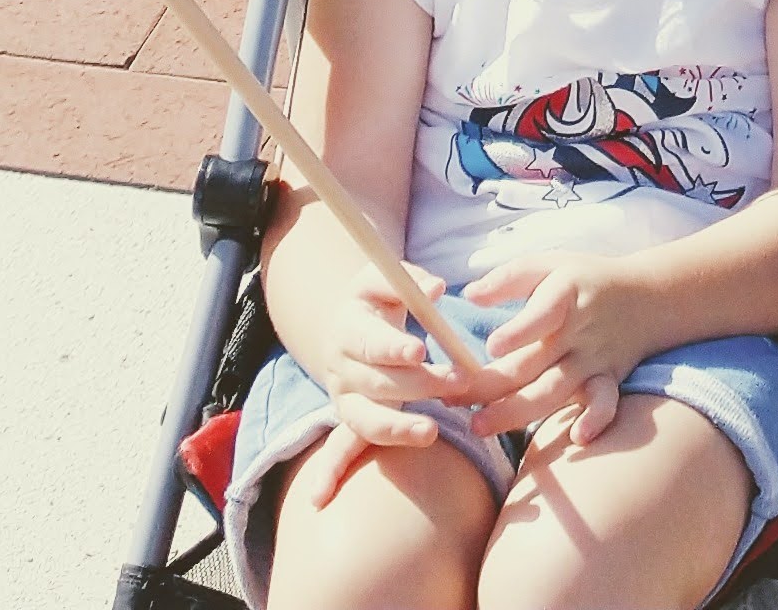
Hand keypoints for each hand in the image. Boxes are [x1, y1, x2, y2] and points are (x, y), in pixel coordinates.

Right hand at [281, 279, 481, 511]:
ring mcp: (343, 397)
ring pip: (363, 419)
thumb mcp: (385, 279)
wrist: (347, 325)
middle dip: (418, 384)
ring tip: (431, 432)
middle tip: (458, 382)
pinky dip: (329, 473)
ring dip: (396, 429)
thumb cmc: (376, 300)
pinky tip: (319, 499)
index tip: (421, 351)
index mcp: (348, 327)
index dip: (393, 348)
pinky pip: (339, 448)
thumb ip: (409, 279)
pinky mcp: (350, 419)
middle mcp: (340, 367)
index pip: (370, 341)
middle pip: (377, 383)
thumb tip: (436, 288)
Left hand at [454, 255, 651, 446]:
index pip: (543, 314)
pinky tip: (578, 438)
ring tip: (480, 425)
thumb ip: (509, 278)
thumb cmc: (583, 280)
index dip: (520, 331)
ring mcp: (593, 360)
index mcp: (564, 295)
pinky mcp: (607, 381)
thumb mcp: (549, 265)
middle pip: (533, 363)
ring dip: (517, 411)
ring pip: (555, 391)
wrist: (647, 297)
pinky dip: (596, 420)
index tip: (492, 347)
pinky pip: (605, 404)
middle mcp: (578, 331)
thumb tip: (470, 295)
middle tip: (452, 398)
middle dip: (491, 384)